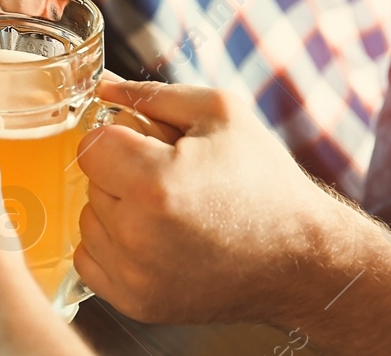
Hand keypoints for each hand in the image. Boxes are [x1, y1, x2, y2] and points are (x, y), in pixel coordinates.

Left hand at [73, 80, 351, 324]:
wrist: (301, 260)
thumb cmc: (265, 181)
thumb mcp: (220, 114)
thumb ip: (151, 95)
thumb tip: (102, 87)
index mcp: (153, 182)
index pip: (90, 147)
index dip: (122, 139)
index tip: (153, 147)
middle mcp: (136, 235)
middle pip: (90, 184)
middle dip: (123, 175)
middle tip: (174, 181)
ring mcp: (134, 276)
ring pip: (88, 222)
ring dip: (117, 212)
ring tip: (170, 212)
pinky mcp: (137, 303)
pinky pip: (91, 260)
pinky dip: (115, 248)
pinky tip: (158, 241)